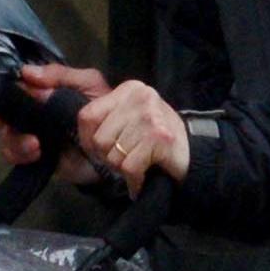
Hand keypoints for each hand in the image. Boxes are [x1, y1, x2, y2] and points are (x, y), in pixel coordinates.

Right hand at [0, 60, 110, 168]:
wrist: (117, 146)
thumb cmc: (103, 109)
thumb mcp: (87, 83)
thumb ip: (61, 75)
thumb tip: (26, 71)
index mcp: (42, 94)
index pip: (14, 89)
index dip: (5, 93)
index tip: (6, 96)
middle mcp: (32, 114)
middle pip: (2, 115)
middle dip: (1, 119)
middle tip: (4, 124)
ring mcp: (33, 136)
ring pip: (7, 137)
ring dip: (15, 140)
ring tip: (35, 144)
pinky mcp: (36, 158)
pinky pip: (15, 157)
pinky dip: (20, 155)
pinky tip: (37, 153)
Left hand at [75, 80, 190, 187]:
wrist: (194, 153)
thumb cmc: (157, 138)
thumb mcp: (130, 117)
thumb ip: (105, 117)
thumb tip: (74, 127)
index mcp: (129, 90)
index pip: (87, 115)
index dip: (87, 140)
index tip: (100, 151)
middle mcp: (140, 98)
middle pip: (100, 139)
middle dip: (108, 157)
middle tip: (126, 159)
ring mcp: (150, 117)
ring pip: (114, 156)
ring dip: (123, 169)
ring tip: (138, 164)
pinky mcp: (159, 138)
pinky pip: (129, 167)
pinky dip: (133, 180)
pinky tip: (140, 179)